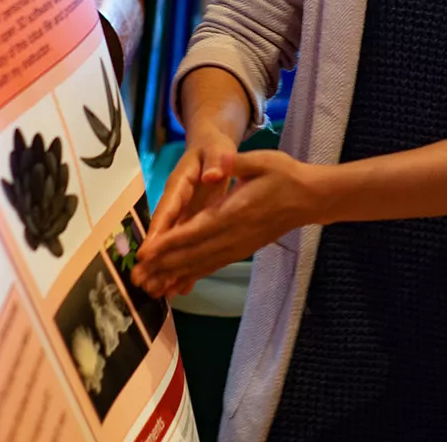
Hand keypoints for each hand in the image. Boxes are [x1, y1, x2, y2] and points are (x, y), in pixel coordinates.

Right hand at [130, 128, 236, 293]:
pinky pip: (186, 245)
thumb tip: (212, 175)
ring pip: (173, 244)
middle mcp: (176, 202)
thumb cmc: (214, 148)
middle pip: (163, 232)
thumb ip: (216, 162)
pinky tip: (180, 287)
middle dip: (154, 257)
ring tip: (155, 292)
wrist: (211, 148)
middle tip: (140, 281)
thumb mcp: (217, 150)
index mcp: (179, 184)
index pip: (167, 209)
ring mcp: (183, 214)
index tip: (146, 252)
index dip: (157, 231)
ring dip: (166, 267)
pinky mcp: (192, 222)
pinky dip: (184, 265)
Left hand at [134, 150, 322, 296]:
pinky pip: (213, 265)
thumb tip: (217, 166)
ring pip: (201, 264)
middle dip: (163, 265)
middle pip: (193, 253)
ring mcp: (238, 246)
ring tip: (150, 286)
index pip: (196, 230)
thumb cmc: (284, 175)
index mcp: (235, 211)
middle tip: (136, 277)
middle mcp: (234, 234)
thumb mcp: (262, 160)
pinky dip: (193, 275)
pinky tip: (177, 284)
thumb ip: (235, 164)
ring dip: (174, 275)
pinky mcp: (242, 250)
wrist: (310, 199)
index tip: (147, 252)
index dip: (170, 243)